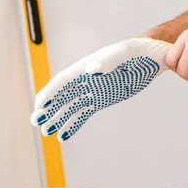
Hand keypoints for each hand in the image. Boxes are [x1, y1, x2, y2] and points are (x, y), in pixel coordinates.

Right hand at [30, 38, 170, 141]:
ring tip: (44, 131)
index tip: (40, 104)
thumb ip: (110, 61)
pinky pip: (83, 113)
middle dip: (48, 108)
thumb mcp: (126, 53)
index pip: (65, 80)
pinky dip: (72, 124)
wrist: (153, 56)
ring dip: (57, 118)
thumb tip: (92, 70)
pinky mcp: (102, 99)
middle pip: (62, 95)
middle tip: (34, 122)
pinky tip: (62, 136)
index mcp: (88, 65)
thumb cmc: (139, 51)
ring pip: (70, 107)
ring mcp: (93, 90)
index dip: (52, 91)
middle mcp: (86, 78)